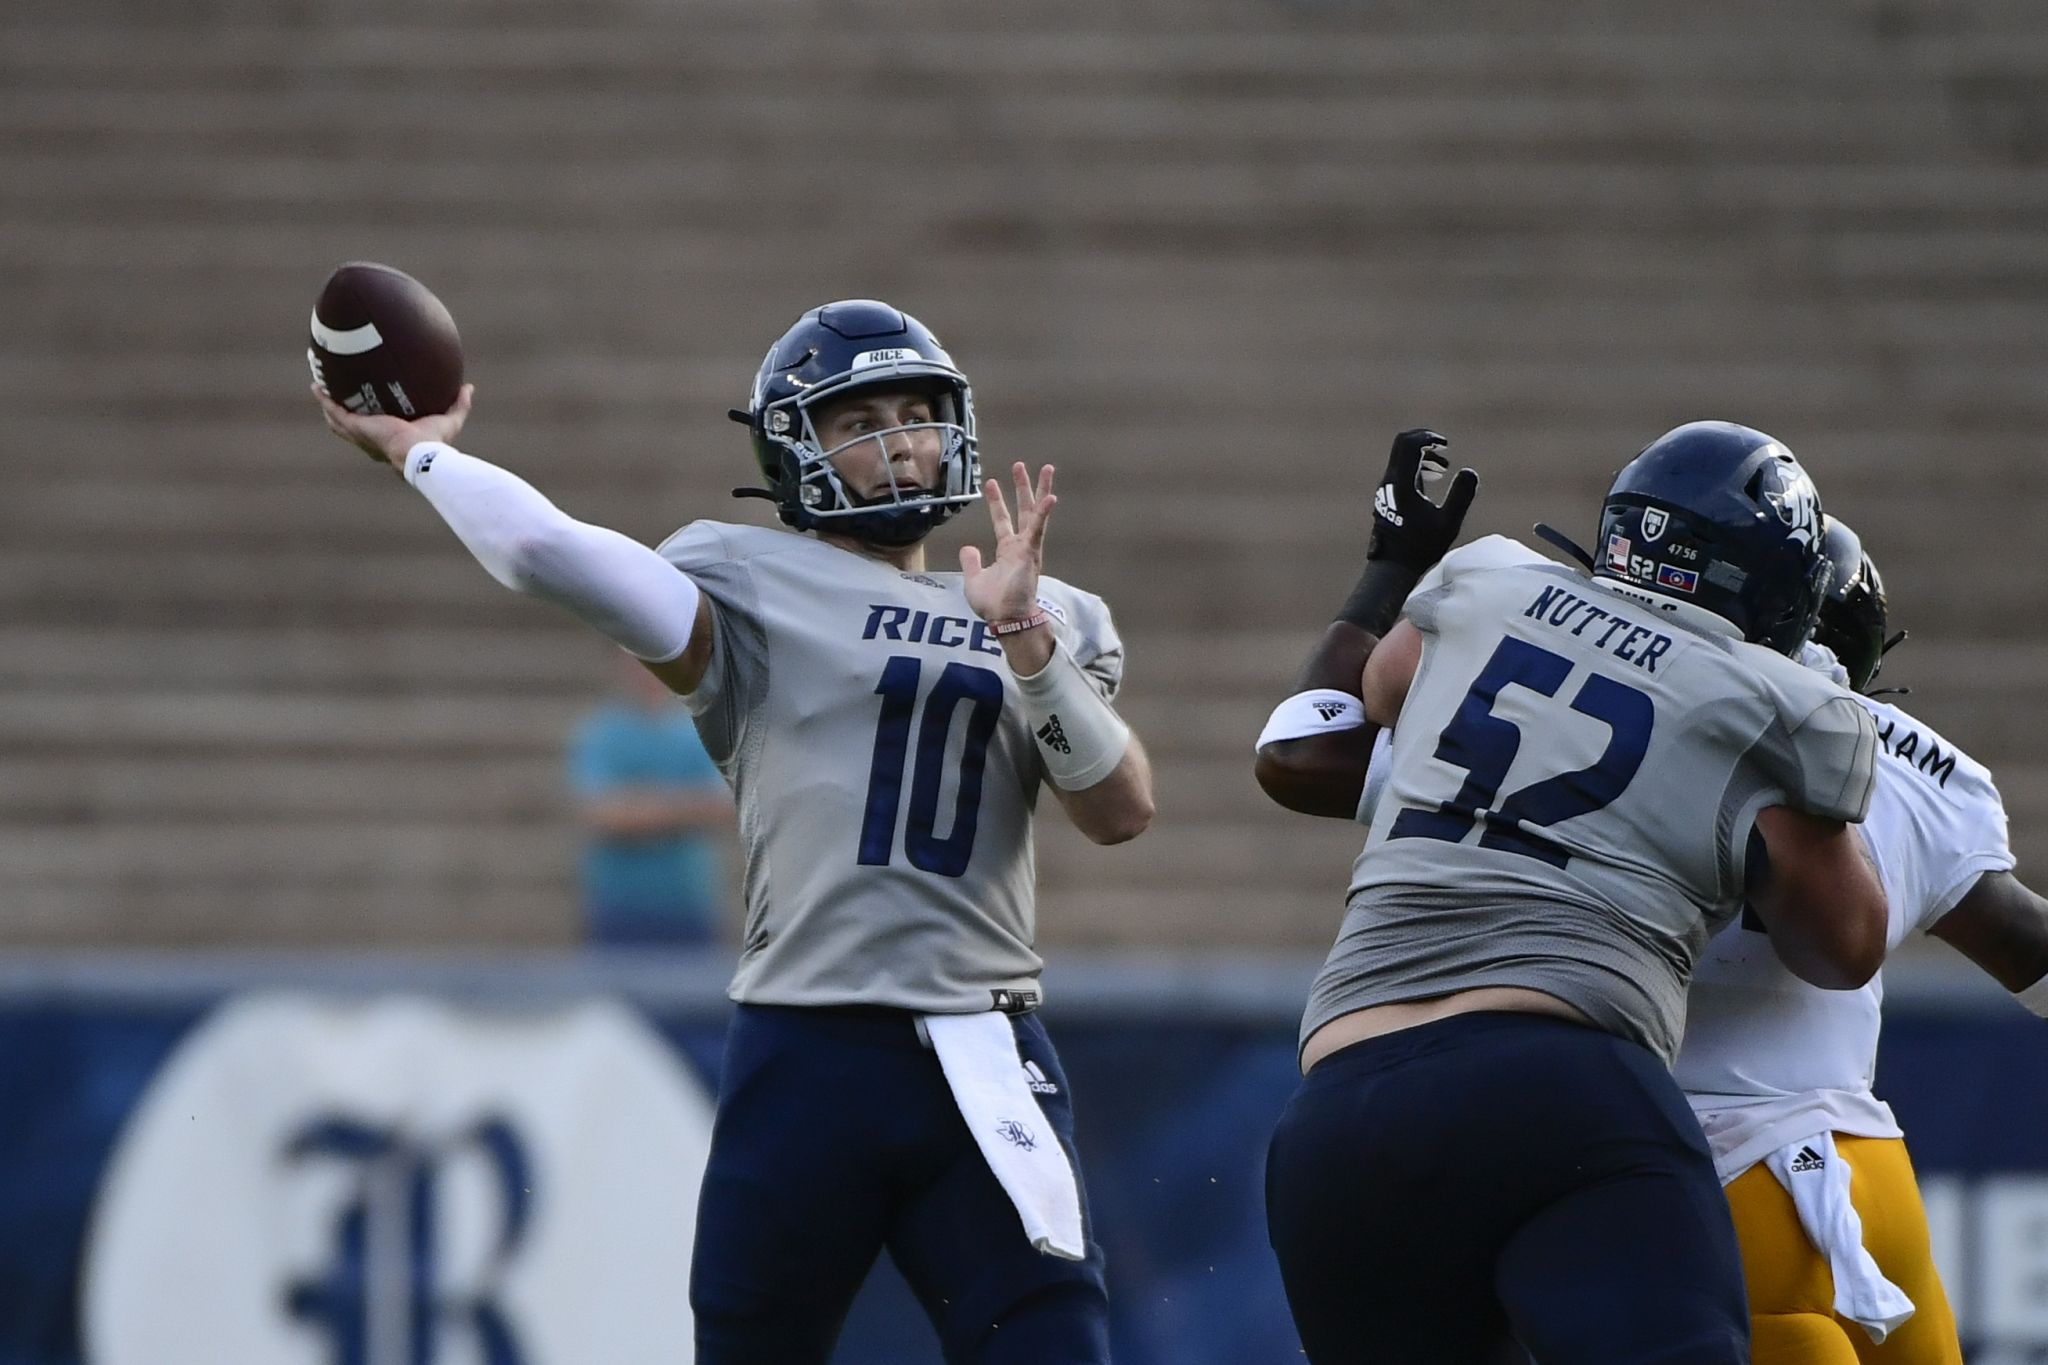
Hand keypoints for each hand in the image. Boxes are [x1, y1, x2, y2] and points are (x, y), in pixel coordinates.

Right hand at [314, 382, 473, 474]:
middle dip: (340, 411)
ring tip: (319, 388)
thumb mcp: (449, 421)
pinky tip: (317, 387)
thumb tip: (469, 388)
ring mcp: (361, 434)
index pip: (376, 430)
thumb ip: (459, 405)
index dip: (369, 421)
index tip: (368, 407)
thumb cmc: (435, 443)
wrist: (420, 453)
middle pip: (350, 425)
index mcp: (389, 440)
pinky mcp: (356, 427)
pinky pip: (335, 412)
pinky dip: (325, 400)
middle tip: (334, 393)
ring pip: (337, 420)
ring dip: (327, 405)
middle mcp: (371, 439)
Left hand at [960, 462, 1055, 623]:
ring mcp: (1028, 548)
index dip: (997, 502)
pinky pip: (1038, 530)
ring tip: (1046, 468)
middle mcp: (1021, 546)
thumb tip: (968, 547)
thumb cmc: (993, 605)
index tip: (991, 482)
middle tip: (1020, 466)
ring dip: (1040, 491)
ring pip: (1036, 513)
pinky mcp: (1031, 553)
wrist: (1005, 619)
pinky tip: (1051, 497)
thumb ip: (971, 562)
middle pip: (1024, 510)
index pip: (1002, 520)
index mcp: (1008, 551)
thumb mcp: (974, 579)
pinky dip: (1045, 513)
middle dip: (1023, 488)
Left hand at [1366, 428, 1478, 569]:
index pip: (1410, 445)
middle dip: (1424, 439)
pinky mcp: (1387, 496)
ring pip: (1400, 456)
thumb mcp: (1448, 523)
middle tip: (1443, 446)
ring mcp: (1385, 488)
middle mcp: (1390, 482)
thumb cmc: (1421, 547)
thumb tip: (1469, 471)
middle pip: (1401, 444)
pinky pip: (1400, 469)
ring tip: (1443, 467)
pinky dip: (1416, 465)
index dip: (1428, 437)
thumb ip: (1460, 496)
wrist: (1393, 565)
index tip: (1445, 444)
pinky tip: (1432, 478)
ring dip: (1422, 453)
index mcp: (1403, 484)